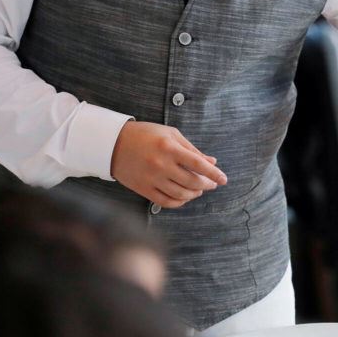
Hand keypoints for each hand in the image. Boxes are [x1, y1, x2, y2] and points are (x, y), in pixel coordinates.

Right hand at [110, 121, 227, 208]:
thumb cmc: (146, 135)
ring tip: (199, 190)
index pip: (198, 164)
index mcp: (169, 148)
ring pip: (181, 195)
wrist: (113, 143)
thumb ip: (192, 149)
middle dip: (207, 185)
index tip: (224, 179)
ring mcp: (151, 179)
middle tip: (212, 183)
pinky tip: (185, 196)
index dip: (214, 173)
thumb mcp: (170, 134)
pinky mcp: (143, 189)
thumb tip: (212, 162)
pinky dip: (179, 202)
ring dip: (194, 194)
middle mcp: (161, 165)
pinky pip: (166, 202)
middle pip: (192, 182)